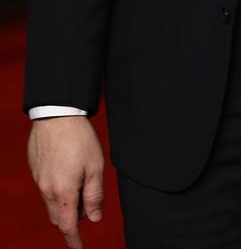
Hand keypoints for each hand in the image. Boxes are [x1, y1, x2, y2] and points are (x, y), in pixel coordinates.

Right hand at [28, 117, 103, 247]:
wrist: (57, 114)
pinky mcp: (35, 170)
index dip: (74, 240)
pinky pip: (45, 188)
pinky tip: (67, 169)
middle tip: (87, 201)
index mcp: (64, 192)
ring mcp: (39, 180)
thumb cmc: (79, 139)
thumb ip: (94, 195)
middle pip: (58, 216)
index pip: (68, 226)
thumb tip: (95, 218)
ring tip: (79, 179)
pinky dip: (57, 188)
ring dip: (64, 202)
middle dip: (71, 217)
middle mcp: (47, 190)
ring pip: (51, 203)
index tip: (79, 248)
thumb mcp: (95, 166)